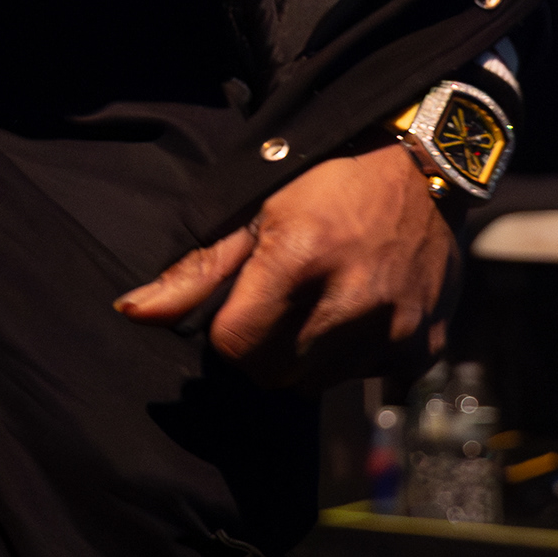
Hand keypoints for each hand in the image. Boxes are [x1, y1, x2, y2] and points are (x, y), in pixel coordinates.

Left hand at [113, 144, 458, 390]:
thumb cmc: (329, 182)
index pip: (234, 346)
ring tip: (317, 304)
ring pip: (315, 383)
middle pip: (272, 373)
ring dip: (304, 356)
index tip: (238, 305)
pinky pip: (364, 380)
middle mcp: (350, 303)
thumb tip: (131, 312)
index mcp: (301, 259)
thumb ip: (197, 269)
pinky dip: (351, 358)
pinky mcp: (422, 350)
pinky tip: (357, 313)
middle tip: (276, 305)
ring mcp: (391, 331)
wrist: (425, 173)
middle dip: (261, 347)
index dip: (226, 330)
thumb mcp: (257, 208)